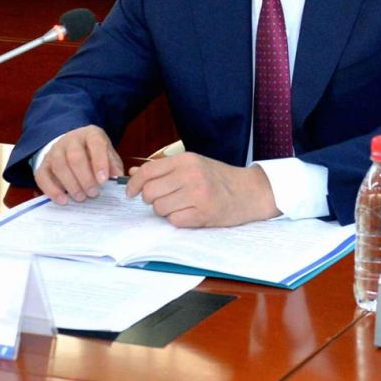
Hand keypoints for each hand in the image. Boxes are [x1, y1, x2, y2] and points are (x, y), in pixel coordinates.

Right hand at [33, 125, 124, 203]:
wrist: (72, 147)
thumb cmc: (93, 153)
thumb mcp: (107, 154)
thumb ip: (113, 164)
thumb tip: (117, 177)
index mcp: (90, 134)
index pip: (95, 144)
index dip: (100, 162)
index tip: (104, 180)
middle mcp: (70, 139)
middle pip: (75, 157)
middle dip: (85, 178)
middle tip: (93, 193)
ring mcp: (54, 151)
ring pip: (59, 166)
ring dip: (71, 184)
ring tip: (80, 198)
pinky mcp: (43, 164)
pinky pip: (43, 176)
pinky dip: (52, 190)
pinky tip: (63, 200)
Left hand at [126, 153, 279, 228]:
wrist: (249, 192)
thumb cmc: (219, 178)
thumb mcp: (192, 165)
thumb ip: (163, 169)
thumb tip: (132, 174)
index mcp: (186, 160)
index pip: (148, 171)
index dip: (134, 184)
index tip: (131, 192)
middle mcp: (190, 175)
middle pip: (150, 192)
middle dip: (151, 200)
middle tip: (164, 199)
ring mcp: (197, 195)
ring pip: (160, 208)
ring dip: (165, 210)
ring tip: (181, 205)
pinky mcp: (203, 214)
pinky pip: (174, 221)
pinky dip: (178, 220)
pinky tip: (190, 213)